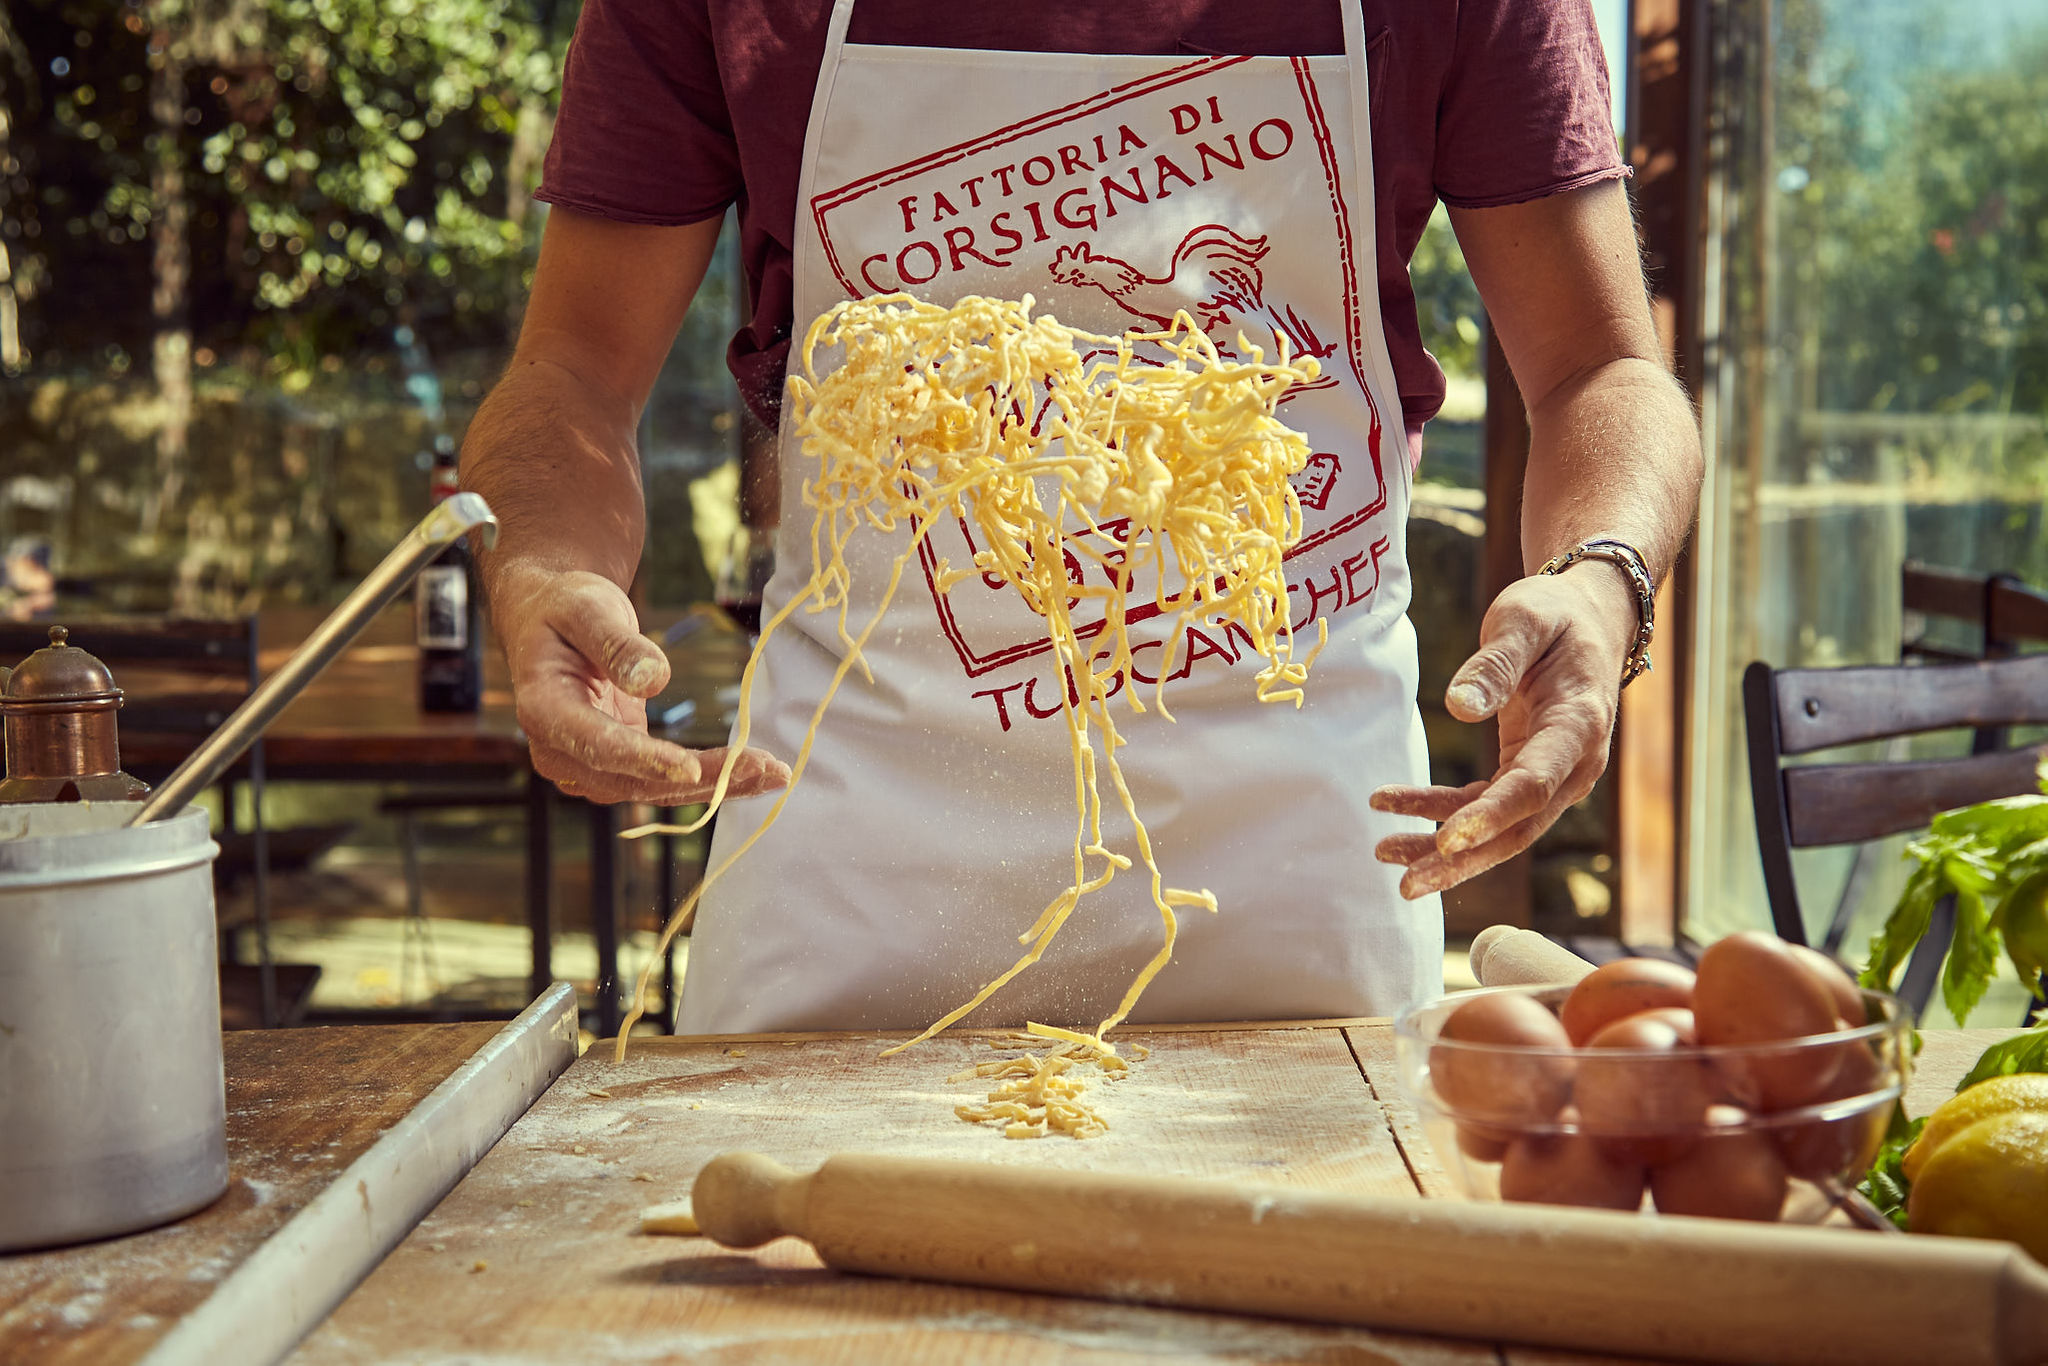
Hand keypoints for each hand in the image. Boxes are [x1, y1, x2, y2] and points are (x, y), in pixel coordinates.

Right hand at [493, 565, 789, 805]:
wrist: (551, 620)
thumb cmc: (566, 607)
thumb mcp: (588, 608)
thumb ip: (616, 643)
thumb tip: (654, 679)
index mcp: (542, 710)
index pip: (596, 744)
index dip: (644, 760)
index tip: (691, 769)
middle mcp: (559, 751)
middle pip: (634, 779)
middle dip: (702, 778)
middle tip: (765, 768)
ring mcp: (586, 766)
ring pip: (654, 790)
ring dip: (716, 786)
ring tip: (774, 773)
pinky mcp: (616, 766)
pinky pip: (663, 781)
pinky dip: (710, 780)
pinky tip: (754, 774)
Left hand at [1370, 564, 1634, 897]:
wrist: (1589, 619)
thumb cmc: (1555, 614)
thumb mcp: (1525, 619)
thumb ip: (1495, 662)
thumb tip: (1458, 707)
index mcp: (1579, 726)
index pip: (1534, 786)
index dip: (1491, 816)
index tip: (1446, 839)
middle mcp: (1574, 764)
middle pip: (1518, 829)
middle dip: (1461, 860)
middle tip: (1405, 884)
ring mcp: (1554, 777)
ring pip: (1501, 831)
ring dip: (1444, 850)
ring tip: (1384, 852)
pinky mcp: (1530, 776)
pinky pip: (1486, 807)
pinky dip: (1442, 816)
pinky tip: (1394, 811)